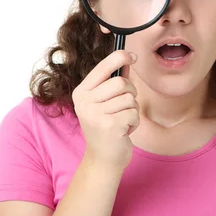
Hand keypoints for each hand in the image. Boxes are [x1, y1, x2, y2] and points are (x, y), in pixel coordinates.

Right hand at [72, 50, 139, 170]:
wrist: (103, 158)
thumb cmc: (107, 126)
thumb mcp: (106, 101)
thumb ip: (114, 80)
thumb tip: (127, 59)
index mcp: (81, 92)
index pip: (103, 66)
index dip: (120, 57)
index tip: (133, 56)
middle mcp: (84, 102)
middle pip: (121, 82)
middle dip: (131, 92)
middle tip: (126, 106)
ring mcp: (94, 114)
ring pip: (129, 99)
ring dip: (132, 110)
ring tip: (122, 121)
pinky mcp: (108, 126)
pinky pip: (133, 113)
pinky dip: (134, 122)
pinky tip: (123, 131)